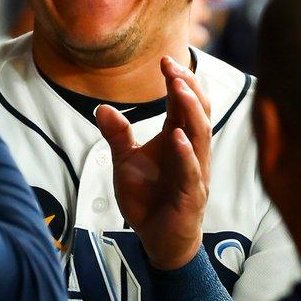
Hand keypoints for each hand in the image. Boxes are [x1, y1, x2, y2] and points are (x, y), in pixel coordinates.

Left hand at [96, 57, 211, 269]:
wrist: (157, 239)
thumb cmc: (148, 199)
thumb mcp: (125, 162)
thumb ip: (117, 135)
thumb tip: (100, 108)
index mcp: (178, 139)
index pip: (185, 103)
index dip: (178, 80)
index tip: (164, 60)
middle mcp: (192, 151)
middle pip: (198, 111)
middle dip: (187, 87)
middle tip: (172, 66)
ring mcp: (195, 172)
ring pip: (200, 136)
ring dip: (190, 111)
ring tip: (179, 88)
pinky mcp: (191, 195)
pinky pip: (192, 171)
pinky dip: (185, 154)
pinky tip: (176, 137)